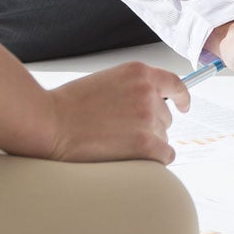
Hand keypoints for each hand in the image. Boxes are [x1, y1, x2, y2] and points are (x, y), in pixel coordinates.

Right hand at [42, 61, 186, 163]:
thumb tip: (148, 105)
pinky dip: (154, 159)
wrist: (50, 123)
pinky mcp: (146, 144)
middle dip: (150, 125)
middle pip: (165, 116)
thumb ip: (131, 89)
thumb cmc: (69, 106)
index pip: (174, 83)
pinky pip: (165, 155)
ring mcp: (148, 118)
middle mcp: (148, 93)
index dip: (181, 97)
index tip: (183, 106)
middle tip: (121, 132)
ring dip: (147, 142)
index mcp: (138, 73)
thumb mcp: (106, 82)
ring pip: (162, 137)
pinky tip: (134, 159)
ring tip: (116, 143)